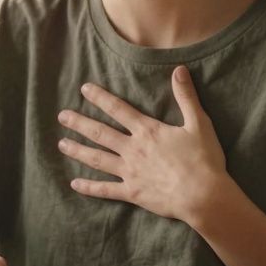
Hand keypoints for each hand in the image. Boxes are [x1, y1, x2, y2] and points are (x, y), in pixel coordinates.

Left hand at [57, 65, 227, 225]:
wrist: (204, 195)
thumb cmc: (204, 159)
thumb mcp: (198, 123)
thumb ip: (186, 96)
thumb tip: (179, 70)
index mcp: (147, 131)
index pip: (118, 109)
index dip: (100, 98)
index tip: (83, 89)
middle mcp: (133, 149)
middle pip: (100, 133)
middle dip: (79, 123)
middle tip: (62, 116)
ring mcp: (130, 172)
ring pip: (97, 159)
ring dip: (78, 151)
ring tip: (61, 145)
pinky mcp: (132, 193)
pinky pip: (106, 190)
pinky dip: (89, 187)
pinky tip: (75, 184)